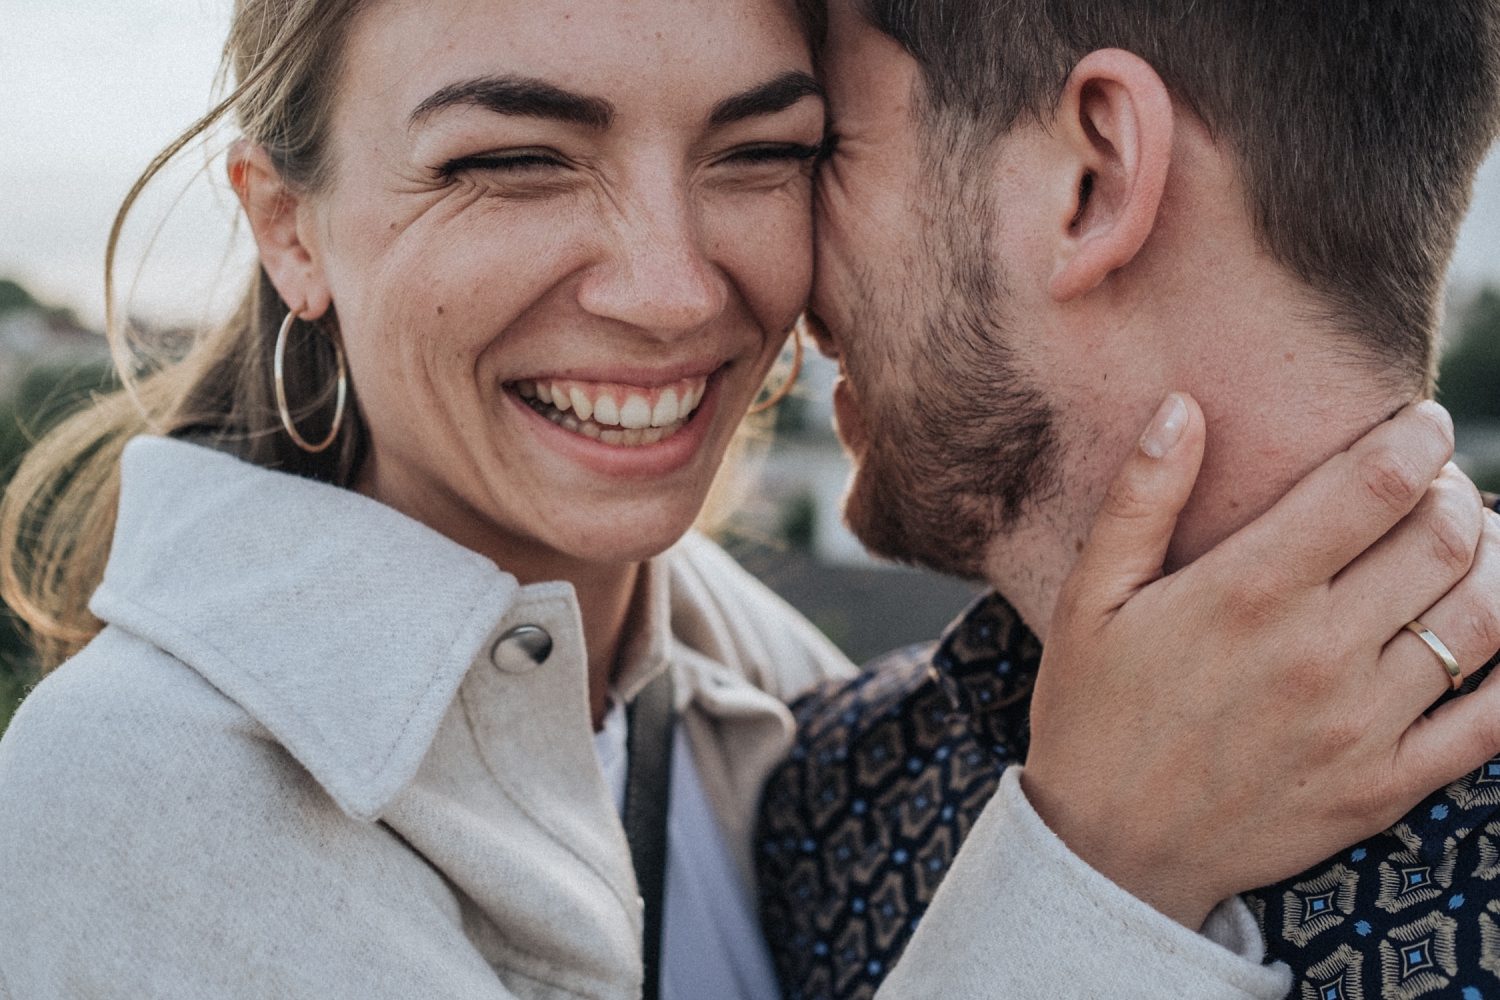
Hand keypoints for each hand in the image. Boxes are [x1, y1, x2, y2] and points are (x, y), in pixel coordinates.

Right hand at [1022, 395, 1499, 929]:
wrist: (1107, 851)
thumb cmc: (1092, 712)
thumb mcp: (1088, 597)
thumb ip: (1140, 498)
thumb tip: (1183, 407)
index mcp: (1248, 592)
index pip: (1378, 484)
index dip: (1420, 435)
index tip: (1422, 423)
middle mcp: (1318, 651)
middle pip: (1444, 537)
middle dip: (1453, 492)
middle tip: (1431, 489)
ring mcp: (1360, 724)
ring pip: (1483, 616)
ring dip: (1494, 562)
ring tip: (1467, 545)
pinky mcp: (1384, 785)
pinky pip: (1491, 720)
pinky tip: (1494, 633)